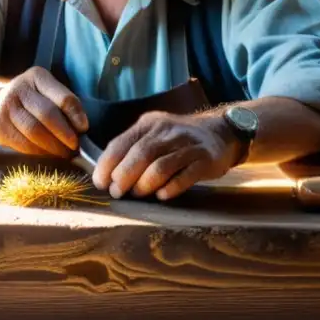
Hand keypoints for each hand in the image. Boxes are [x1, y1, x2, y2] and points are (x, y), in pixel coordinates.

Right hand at [0, 66, 87, 156]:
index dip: (75, 114)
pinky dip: (39, 152)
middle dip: (64, 134)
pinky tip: (48, 154)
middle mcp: (19, 88)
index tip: (84, 128)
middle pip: (47, 114)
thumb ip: (64, 105)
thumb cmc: (33, 99)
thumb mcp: (48, 92)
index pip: (61, 96)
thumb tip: (82, 129)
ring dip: (53, 146)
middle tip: (75, 146)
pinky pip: (23, 144)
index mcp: (37, 77)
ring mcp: (5, 107)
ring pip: (34, 132)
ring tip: (64, 153)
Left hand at [92, 111, 240, 200]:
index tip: (100, 182)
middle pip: (141, 154)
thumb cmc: (177, 141)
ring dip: (145, 184)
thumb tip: (107, 175)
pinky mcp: (205, 159)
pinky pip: (185, 175)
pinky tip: (162, 196)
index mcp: (149, 124)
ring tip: (138, 195)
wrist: (219, 133)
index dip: (107, 164)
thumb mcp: (154, 135)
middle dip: (124, 176)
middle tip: (117, 192)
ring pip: (161, 166)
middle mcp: (167, 130)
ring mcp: (188, 144)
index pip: (122, 142)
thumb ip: (133, 149)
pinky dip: (171, 188)